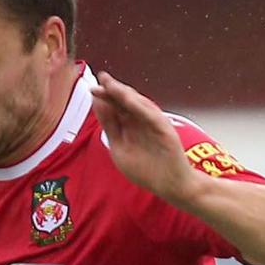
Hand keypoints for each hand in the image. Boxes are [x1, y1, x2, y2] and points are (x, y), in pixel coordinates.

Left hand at [91, 71, 200, 204]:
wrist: (171, 186)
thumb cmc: (146, 170)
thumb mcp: (119, 148)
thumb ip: (110, 127)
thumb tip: (98, 104)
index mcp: (131, 124)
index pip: (116, 106)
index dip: (106, 95)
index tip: (93, 88)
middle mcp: (142, 120)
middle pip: (126, 100)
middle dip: (113, 89)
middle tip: (101, 78)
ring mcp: (155, 123)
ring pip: (139, 104)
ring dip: (125, 94)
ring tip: (111, 84)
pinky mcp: (165, 130)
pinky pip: (151, 116)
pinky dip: (140, 107)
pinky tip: (128, 99)